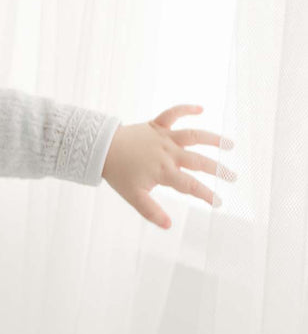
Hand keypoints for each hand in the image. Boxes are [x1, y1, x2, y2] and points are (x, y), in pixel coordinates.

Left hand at [101, 104, 235, 229]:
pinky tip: (201, 108)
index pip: (191, 185)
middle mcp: (169, 153)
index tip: (219, 203)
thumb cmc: (118, 174)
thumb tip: (169, 225)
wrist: (101, 150)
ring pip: (194, 136)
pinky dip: (186, 109)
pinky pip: (173, 113)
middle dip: (218, 170)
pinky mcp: (156, 125)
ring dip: (213, 139)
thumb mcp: (133, 196)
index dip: (207, 195)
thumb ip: (151, 211)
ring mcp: (164, 138)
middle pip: (199, 161)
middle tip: (233, 176)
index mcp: (164, 172)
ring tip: (230, 144)